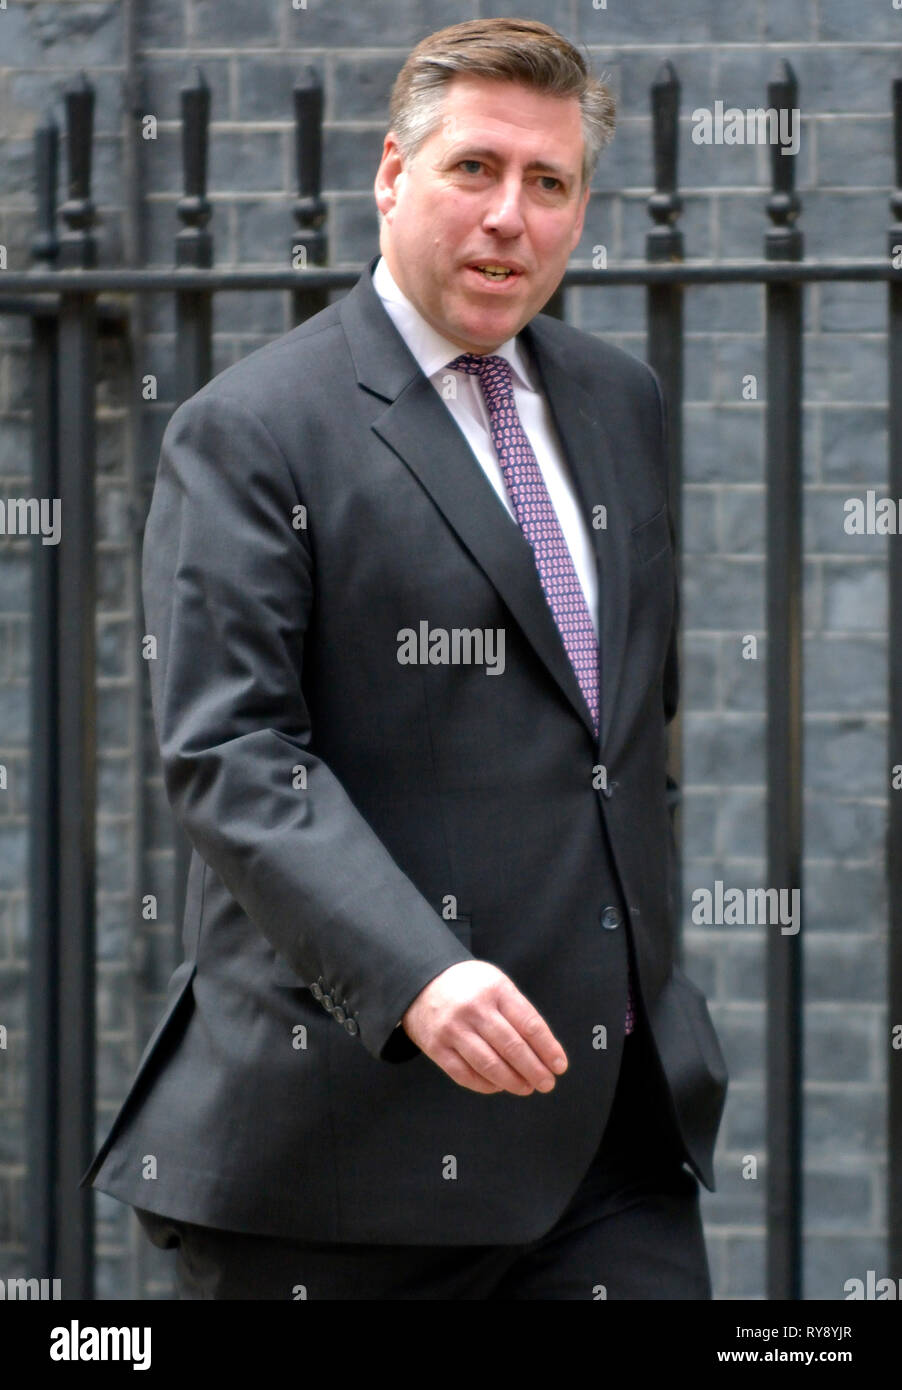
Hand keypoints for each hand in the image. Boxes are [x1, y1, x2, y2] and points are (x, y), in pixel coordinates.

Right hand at [401, 960, 567, 1095]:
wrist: (420, 981)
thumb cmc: (469, 986)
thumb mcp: (496, 983)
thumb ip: (518, 1011)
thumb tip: (543, 1050)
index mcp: (495, 990)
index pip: (529, 1024)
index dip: (548, 1048)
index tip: (559, 1065)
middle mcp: (474, 1009)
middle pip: (512, 1046)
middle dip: (534, 1070)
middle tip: (547, 1083)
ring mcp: (453, 1029)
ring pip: (489, 1064)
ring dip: (512, 1081)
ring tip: (527, 1088)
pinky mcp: (436, 1047)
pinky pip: (464, 1074)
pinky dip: (485, 1085)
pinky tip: (499, 1087)